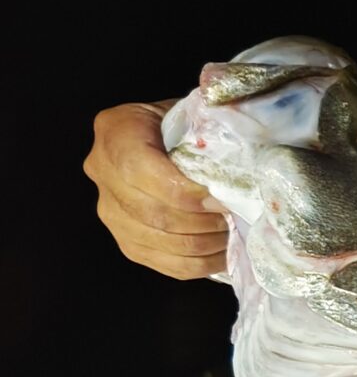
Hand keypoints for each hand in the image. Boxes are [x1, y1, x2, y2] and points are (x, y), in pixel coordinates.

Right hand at [83, 100, 227, 279]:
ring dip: (205, 244)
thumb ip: (208, 117)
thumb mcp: (192, 111)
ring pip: (159, 241)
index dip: (185, 192)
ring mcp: (110, 210)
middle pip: (152, 212)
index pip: (142, 171)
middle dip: (201, 221)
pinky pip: (163, 263)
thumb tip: (230, 125)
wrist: (162, 141)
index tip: (221, 199)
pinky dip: (199, 264)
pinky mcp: (126, 241)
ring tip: (233, 235)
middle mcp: (101, 171)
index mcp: (115, 132)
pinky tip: (223, 254)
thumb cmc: (183, 125)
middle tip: (234, 219)